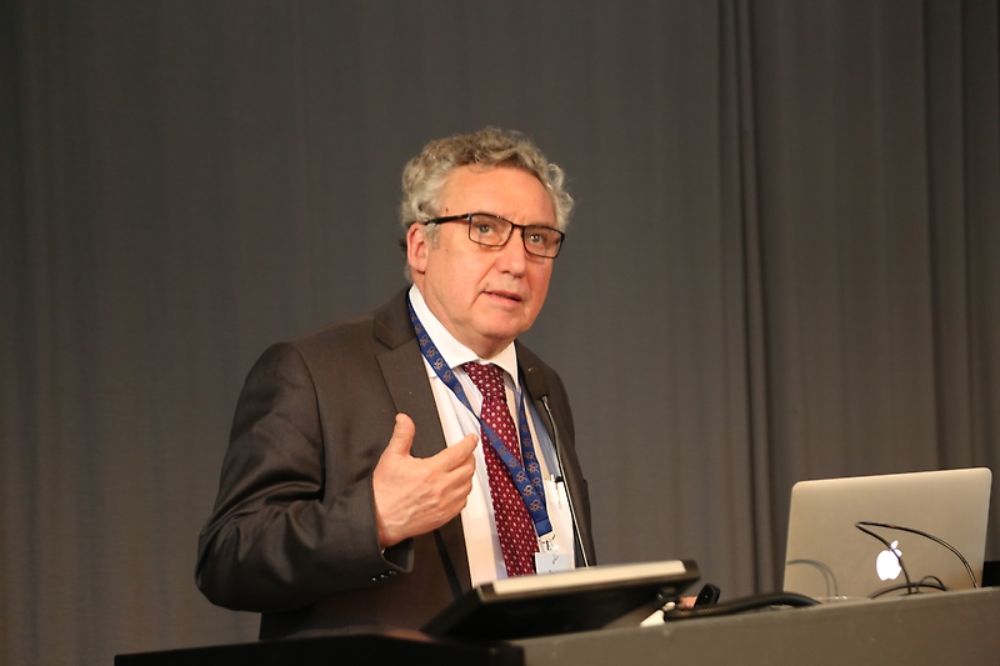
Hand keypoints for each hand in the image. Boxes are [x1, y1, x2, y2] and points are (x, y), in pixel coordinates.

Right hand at [372, 413, 476, 547]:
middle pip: (469, 469)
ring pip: (468, 486)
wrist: (379, 518)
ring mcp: (444, 504)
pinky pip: (462, 503)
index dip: (469, 443)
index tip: (471, 439)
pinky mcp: (443, 516)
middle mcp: (441, 488)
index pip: (460, 453)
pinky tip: (457, 489)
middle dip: (470, 457)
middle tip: (466, 453)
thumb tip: (404, 419)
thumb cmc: (384, 491)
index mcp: (431, 471)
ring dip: (468, 475)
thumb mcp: (391, 457)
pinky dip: (463, 493)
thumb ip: (402, 435)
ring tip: (462, 469)